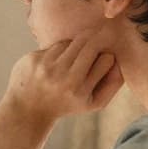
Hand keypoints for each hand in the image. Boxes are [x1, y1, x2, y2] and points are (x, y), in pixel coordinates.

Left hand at [3, 29, 122, 122]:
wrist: (27, 109)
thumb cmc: (66, 104)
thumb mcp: (93, 103)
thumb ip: (113, 84)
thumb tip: (120, 60)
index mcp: (80, 91)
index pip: (106, 60)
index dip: (107, 58)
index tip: (104, 60)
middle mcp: (63, 78)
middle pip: (90, 46)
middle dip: (97, 41)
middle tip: (99, 39)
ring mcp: (46, 67)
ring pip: (72, 42)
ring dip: (77, 46)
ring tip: (74, 57)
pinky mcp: (33, 59)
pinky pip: (55, 45)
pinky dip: (60, 50)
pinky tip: (56, 63)